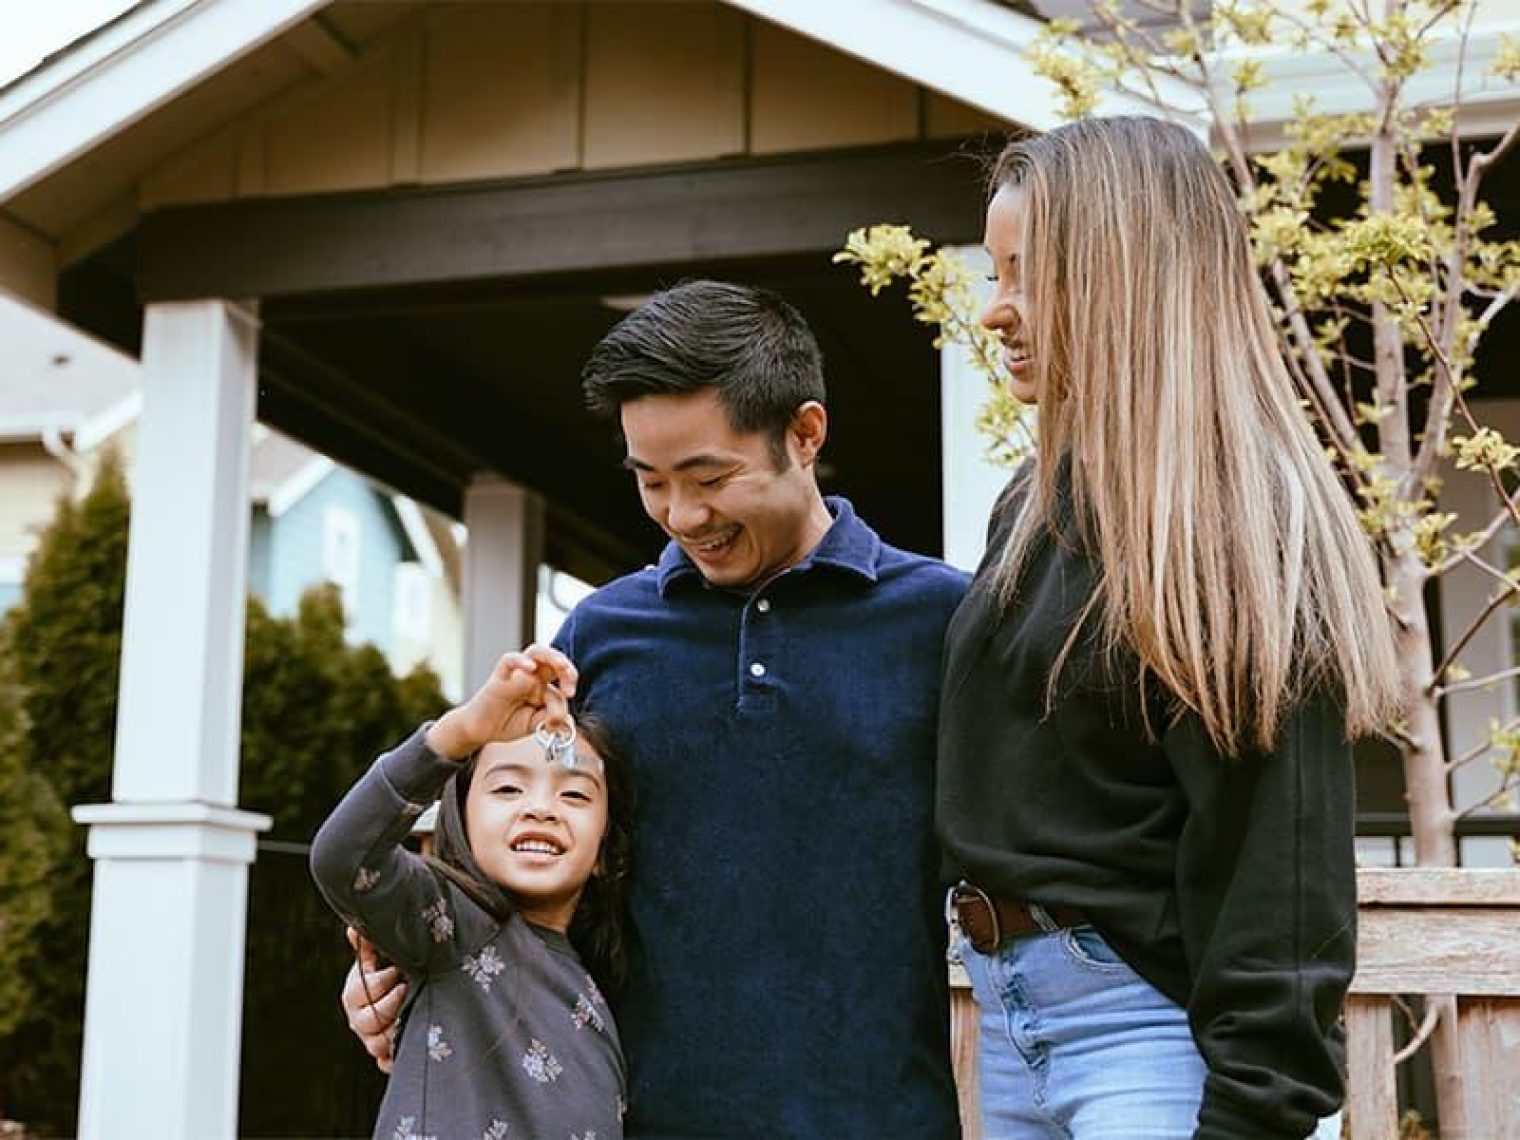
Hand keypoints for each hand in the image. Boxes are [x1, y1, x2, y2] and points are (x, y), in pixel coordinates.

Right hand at [343, 927, 406, 1072]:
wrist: (407, 991)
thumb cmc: (394, 968)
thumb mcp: (382, 954)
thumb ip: (370, 943)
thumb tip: (355, 928)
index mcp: (354, 994)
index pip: (360, 992)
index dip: (381, 982)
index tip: (399, 971)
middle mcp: (359, 1020)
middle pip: (367, 1021)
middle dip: (390, 1006)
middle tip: (409, 990)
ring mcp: (372, 1040)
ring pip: (377, 1045)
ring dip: (396, 1031)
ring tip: (417, 1012)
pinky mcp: (386, 1057)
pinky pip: (389, 1064)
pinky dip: (399, 1056)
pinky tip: (416, 1041)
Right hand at [426, 645, 578, 759]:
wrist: (481, 730)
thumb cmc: (509, 722)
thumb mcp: (536, 724)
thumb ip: (552, 718)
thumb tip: (568, 719)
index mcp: (543, 684)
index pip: (562, 673)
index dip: (570, 680)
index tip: (570, 694)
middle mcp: (532, 675)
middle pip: (553, 657)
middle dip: (567, 668)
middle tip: (569, 688)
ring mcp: (516, 674)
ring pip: (536, 651)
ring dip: (552, 657)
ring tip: (562, 667)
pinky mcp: (499, 677)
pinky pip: (508, 660)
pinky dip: (520, 660)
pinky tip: (530, 667)